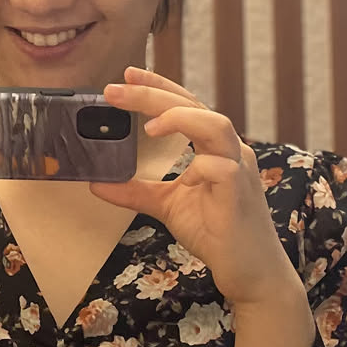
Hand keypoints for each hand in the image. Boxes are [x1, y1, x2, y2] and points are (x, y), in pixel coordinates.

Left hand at [89, 67, 303, 311]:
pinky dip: (201, 167)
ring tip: (149, 126)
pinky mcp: (240, 194)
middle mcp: (229, 150)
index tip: (127, 74)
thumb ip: (136, 191)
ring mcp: (239, 170)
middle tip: (116, 90)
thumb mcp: (167, 206)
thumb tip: (97, 182)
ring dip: (180, 119)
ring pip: (216, 125)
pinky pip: (223, 169)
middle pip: (196, 106)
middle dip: (155, 95)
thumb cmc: (216, 233)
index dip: (158, 86)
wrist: (249, 271)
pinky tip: (185, 178)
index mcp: (214, 147)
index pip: (186, 104)